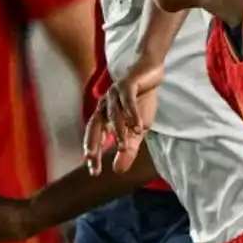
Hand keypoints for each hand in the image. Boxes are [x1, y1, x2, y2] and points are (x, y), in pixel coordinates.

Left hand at [84, 60, 162, 175]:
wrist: (150, 71)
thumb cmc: (141, 100)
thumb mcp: (136, 129)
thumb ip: (128, 149)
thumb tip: (118, 171)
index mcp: (105, 115)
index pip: (96, 137)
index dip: (95, 153)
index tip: (94, 172)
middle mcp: (106, 104)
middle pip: (96, 124)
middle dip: (94, 142)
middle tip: (92, 159)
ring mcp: (115, 93)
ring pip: (114, 114)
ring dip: (119, 130)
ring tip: (124, 146)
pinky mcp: (128, 84)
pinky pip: (128, 100)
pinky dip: (132, 113)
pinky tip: (139, 126)